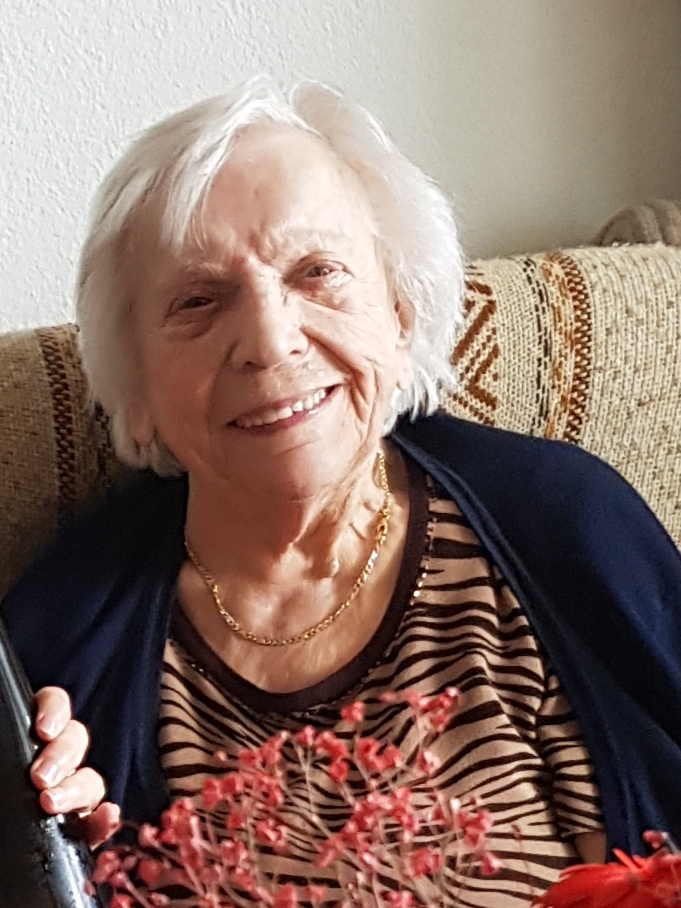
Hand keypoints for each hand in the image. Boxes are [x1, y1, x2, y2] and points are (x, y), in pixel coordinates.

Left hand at [29, 686, 120, 847]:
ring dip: (78, 787)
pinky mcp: (72, 832)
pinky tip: (104, 817)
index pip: (52, 705)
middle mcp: (47, 763)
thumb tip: (1, 746)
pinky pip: (96, 822)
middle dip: (64, 754)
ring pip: (89, 778)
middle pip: (75, 740)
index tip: (43, 728)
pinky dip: (104, 819)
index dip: (55, 709)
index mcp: (21, 742)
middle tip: (40, 777)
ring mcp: (63, 796)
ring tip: (52, 803)